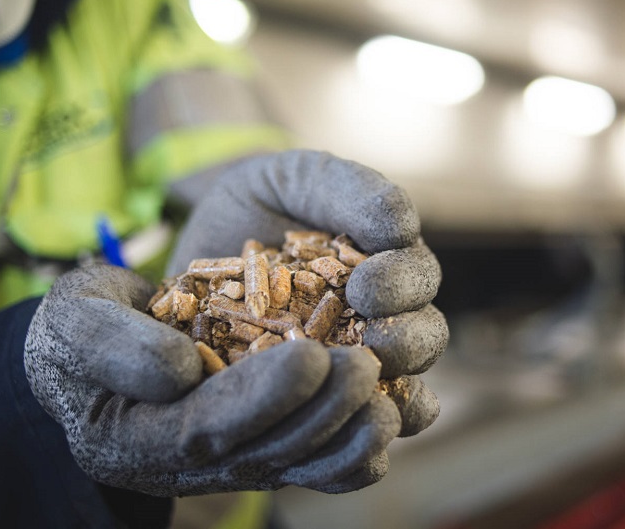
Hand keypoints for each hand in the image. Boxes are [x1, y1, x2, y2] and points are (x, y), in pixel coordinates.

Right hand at [24, 264, 399, 495]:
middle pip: (265, 452)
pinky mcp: (265, 443)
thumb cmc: (81, 328)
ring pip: (301, 466)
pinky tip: (400, 412)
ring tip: (392, 401)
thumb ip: (113, 341)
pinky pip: (319, 463)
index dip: (261, 398)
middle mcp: (187, 462)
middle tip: (365, 367)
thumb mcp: (72, 317)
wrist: (101, 343)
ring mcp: (232, 457)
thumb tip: (181, 369)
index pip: (203, 428)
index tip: (311, 358)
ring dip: (351, 439)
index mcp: (129, 437)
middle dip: (321, 413)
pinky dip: (360, 447)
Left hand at [168, 150, 449, 435]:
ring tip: (360, 399)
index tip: (366, 286)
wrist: (202, 232)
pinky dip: (355, 447)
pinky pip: (351, 437)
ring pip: (401, 397)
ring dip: (391, 401)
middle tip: (373, 343)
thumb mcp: (302, 177)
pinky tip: (333, 442)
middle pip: (423, 342)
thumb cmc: (264, 199)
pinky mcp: (310, 404)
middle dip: (405, 344)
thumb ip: (353, 190)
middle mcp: (382, 320)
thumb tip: (404, 228)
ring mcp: (348, 367)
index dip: (404, 286)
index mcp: (390, 266)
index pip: (419, 280)